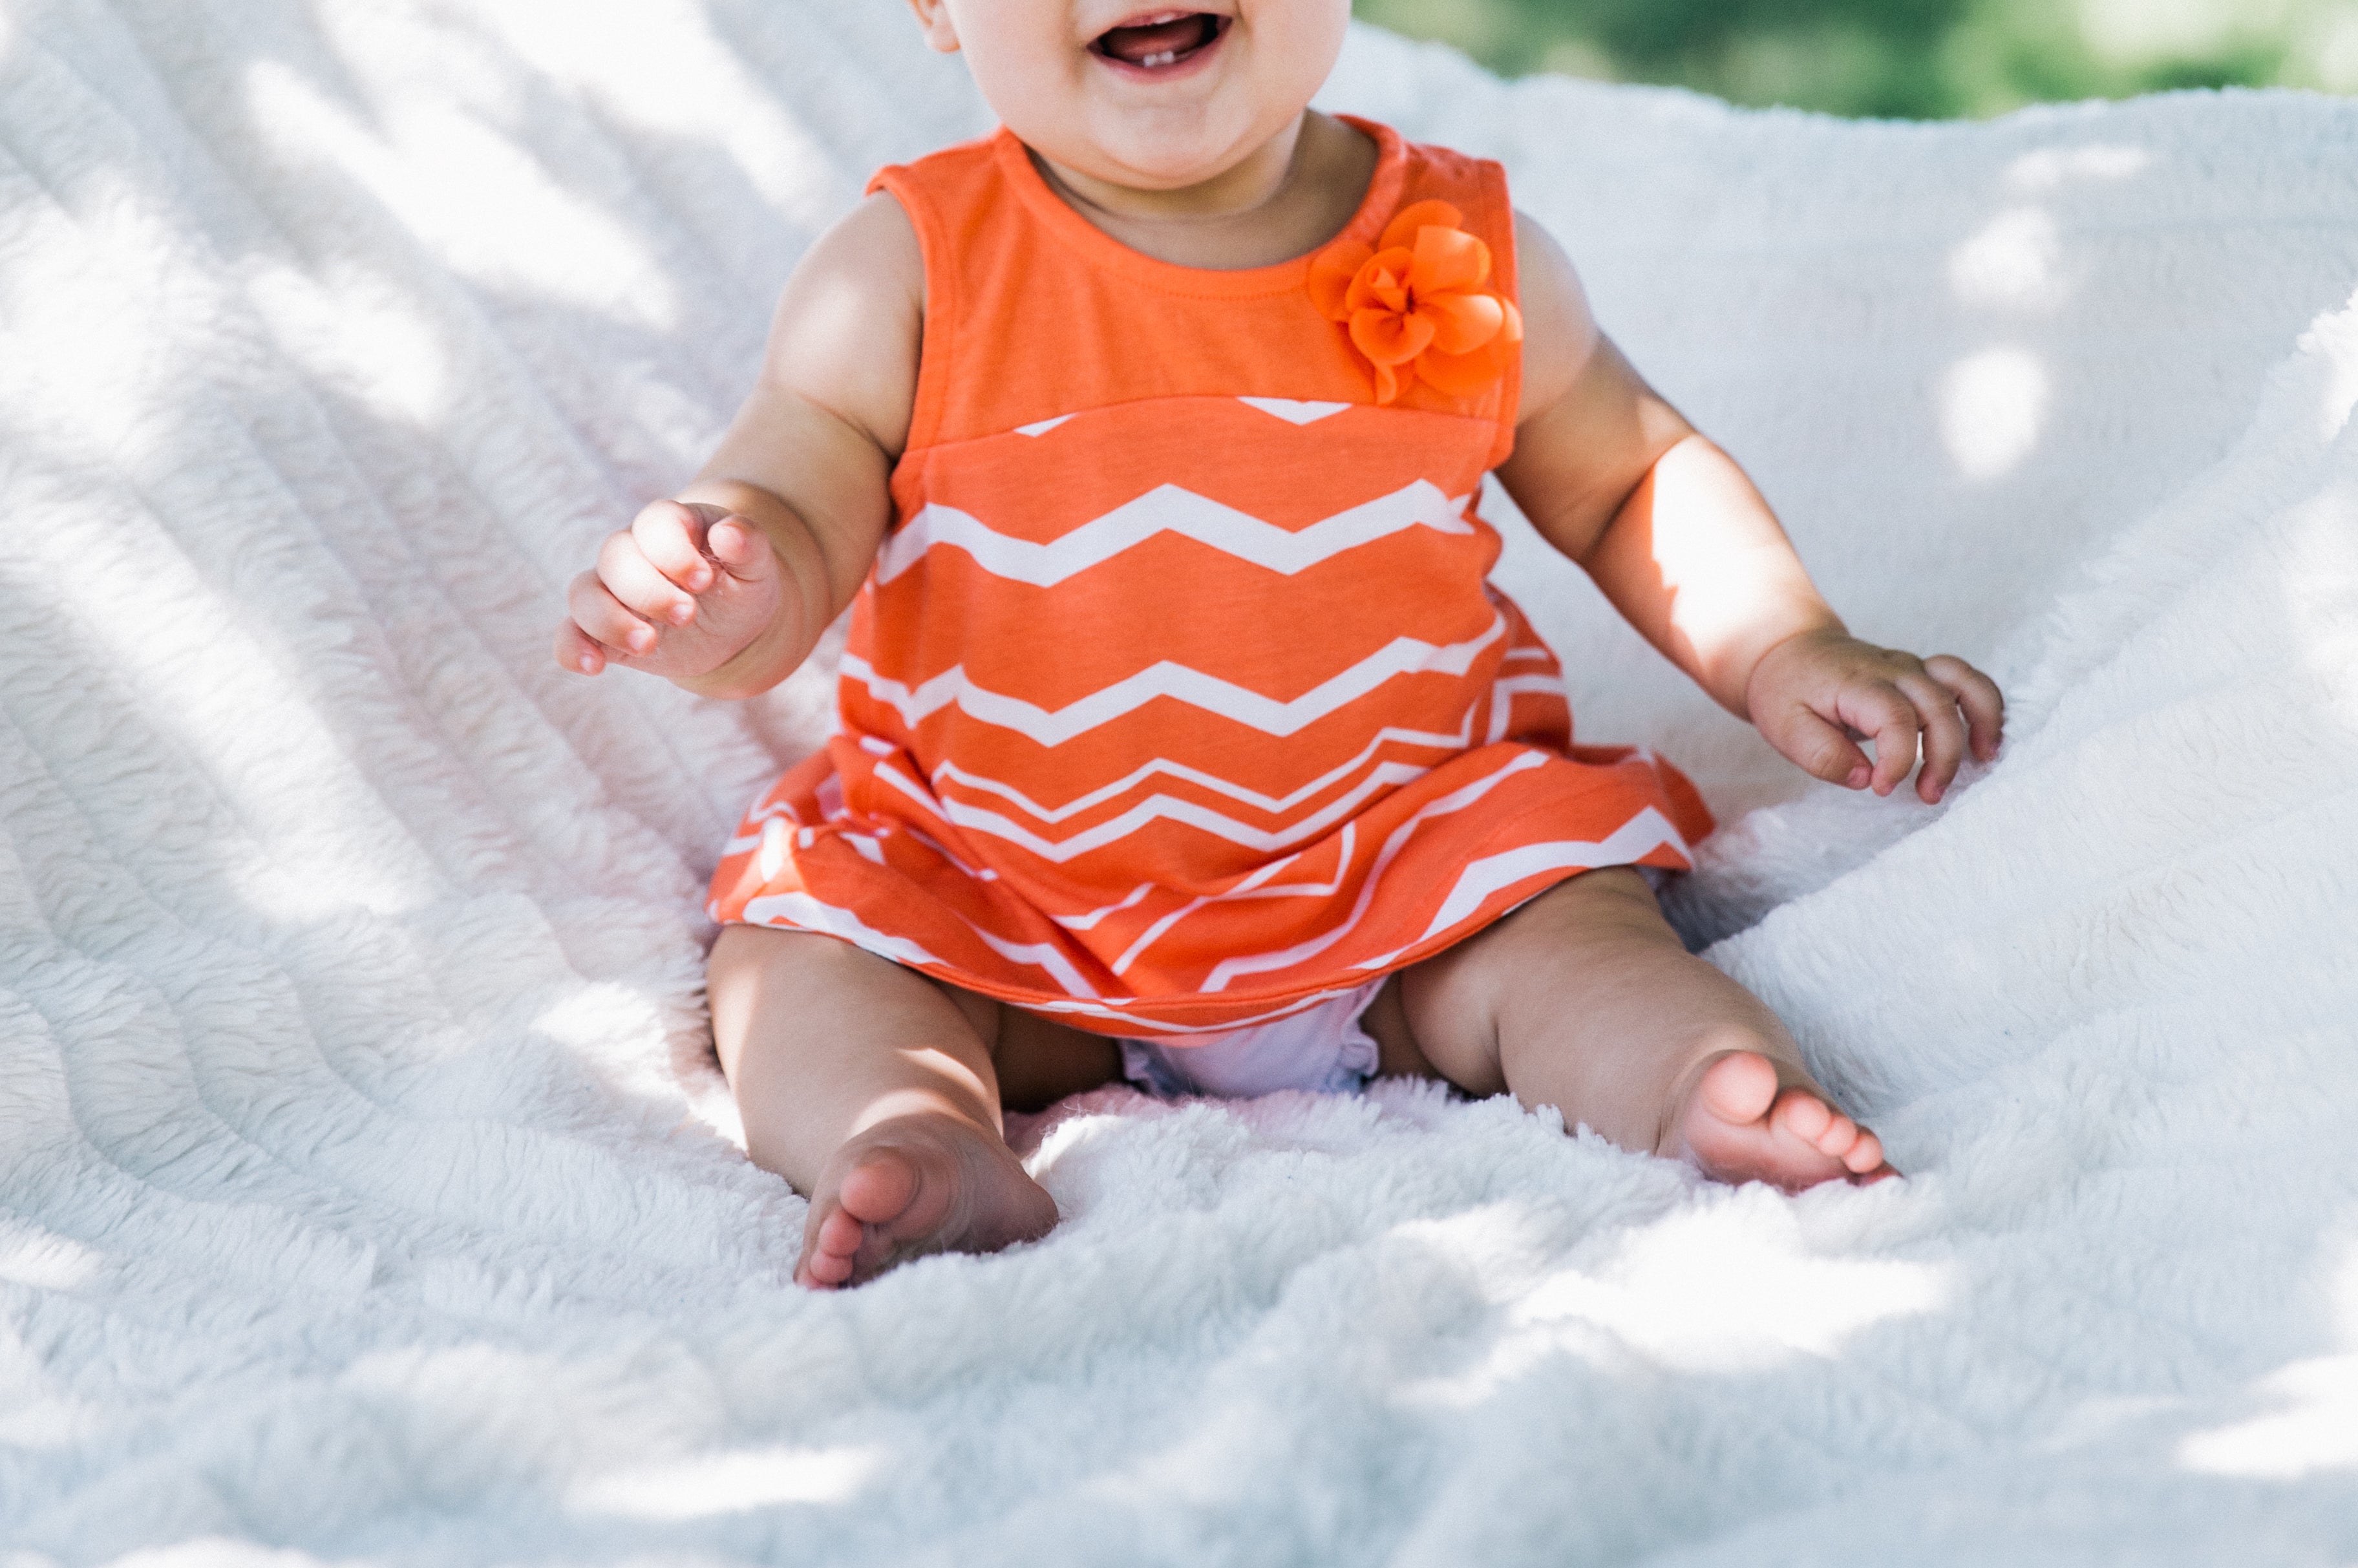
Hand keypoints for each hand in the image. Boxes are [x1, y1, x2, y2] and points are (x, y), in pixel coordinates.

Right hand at [555, 500, 780, 683]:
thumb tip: (730, 533)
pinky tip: (594, 666)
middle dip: (649, 591)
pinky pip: (569, 634)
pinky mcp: (602, 631)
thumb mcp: (756, 564)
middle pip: (615, 557)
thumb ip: (748, 544)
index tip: (705, 582)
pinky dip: (573, 648)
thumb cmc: (740, 582)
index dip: (674, 552)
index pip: (655, 523)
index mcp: (669, 526)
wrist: (730, 623)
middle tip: (687, 616)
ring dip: (610, 620)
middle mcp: (631, 552)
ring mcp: (611, 591)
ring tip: (648, 644)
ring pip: (583, 593)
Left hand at [1745, 627, 2003, 803]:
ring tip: (1983, 760)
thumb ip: (1823, 755)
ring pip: (1963, 683)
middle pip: (1936, 706)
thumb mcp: (1785, 728)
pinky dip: (1984, 704)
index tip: (1881, 788)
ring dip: (1980, 721)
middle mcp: (1891, 670)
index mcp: (1856, 683)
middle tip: (1928, 794)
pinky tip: (1984, 738)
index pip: (1894, 718)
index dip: (1897, 759)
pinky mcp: (1921, 672)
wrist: (1788, 651)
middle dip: (1942, 756)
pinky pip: (1965, 679)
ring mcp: (1911, 667)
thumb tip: (1865, 778)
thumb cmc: (1787, 692)